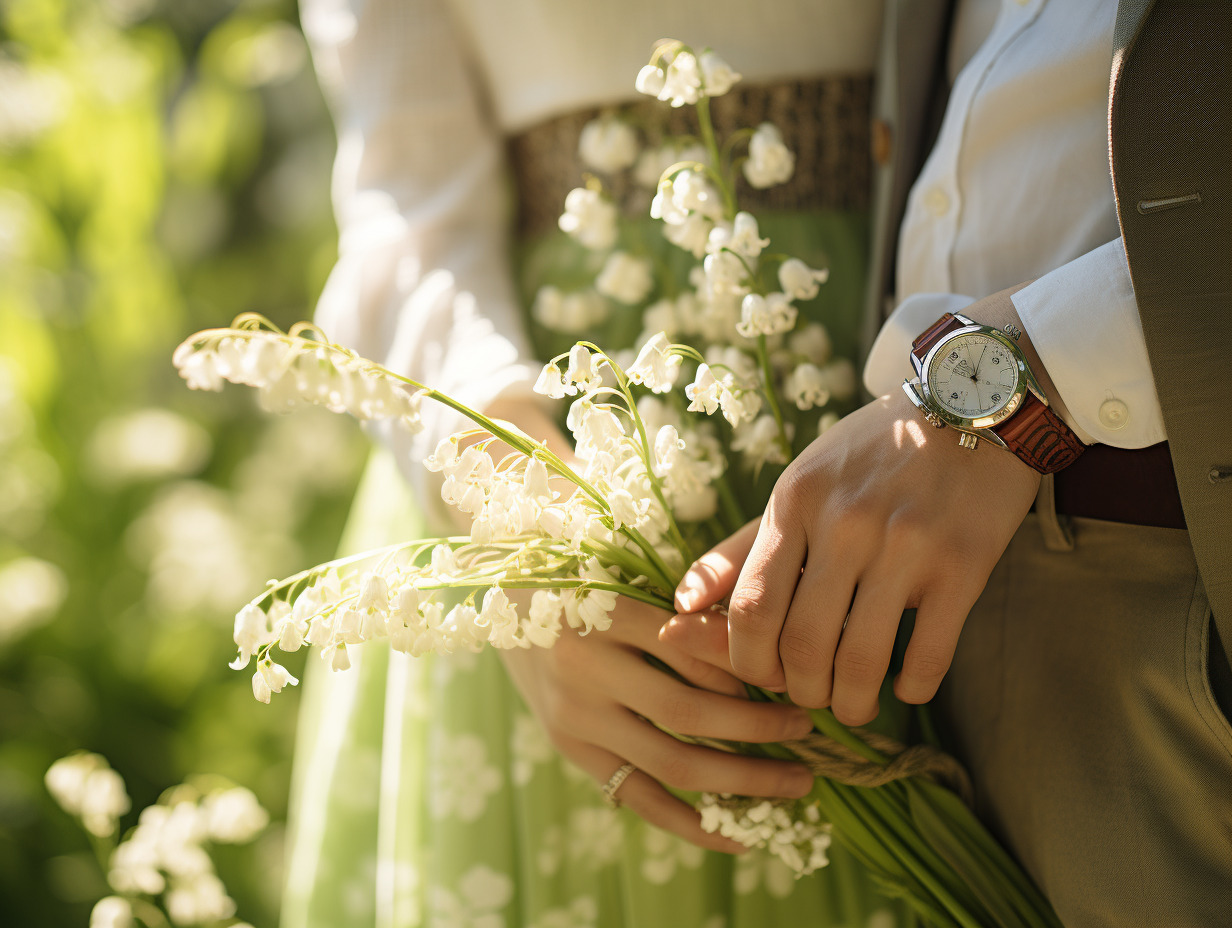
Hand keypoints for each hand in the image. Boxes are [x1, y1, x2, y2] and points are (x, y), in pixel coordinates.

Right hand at [499, 597, 816, 851]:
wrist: (498, 604)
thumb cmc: (579, 579)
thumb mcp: (625, 575)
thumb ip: (681, 613)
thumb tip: (755, 658)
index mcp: (599, 610)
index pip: (689, 648)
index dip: (745, 668)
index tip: (790, 678)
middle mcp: (584, 669)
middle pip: (687, 712)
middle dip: (759, 729)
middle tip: (808, 729)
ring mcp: (575, 718)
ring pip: (671, 762)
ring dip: (743, 779)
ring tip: (795, 782)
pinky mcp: (572, 751)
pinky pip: (639, 798)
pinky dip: (693, 824)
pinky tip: (741, 836)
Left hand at [674, 388, 1039, 725]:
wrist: (968, 405)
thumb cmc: (870, 454)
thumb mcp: (797, 484)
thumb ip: (740, 546)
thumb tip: (682, 602)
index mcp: (795, 502)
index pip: (751, 609)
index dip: (749, 662)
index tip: (763, 675)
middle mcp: (845, 524)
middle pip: (803, 645)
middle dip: (800, 691)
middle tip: (810, 697)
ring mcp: (906, 546)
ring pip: (861, 660)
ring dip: (853, 702)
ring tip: (854, 706)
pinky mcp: (963, 565)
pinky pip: (929, 654)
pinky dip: (913, 688)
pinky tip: (906, 689)